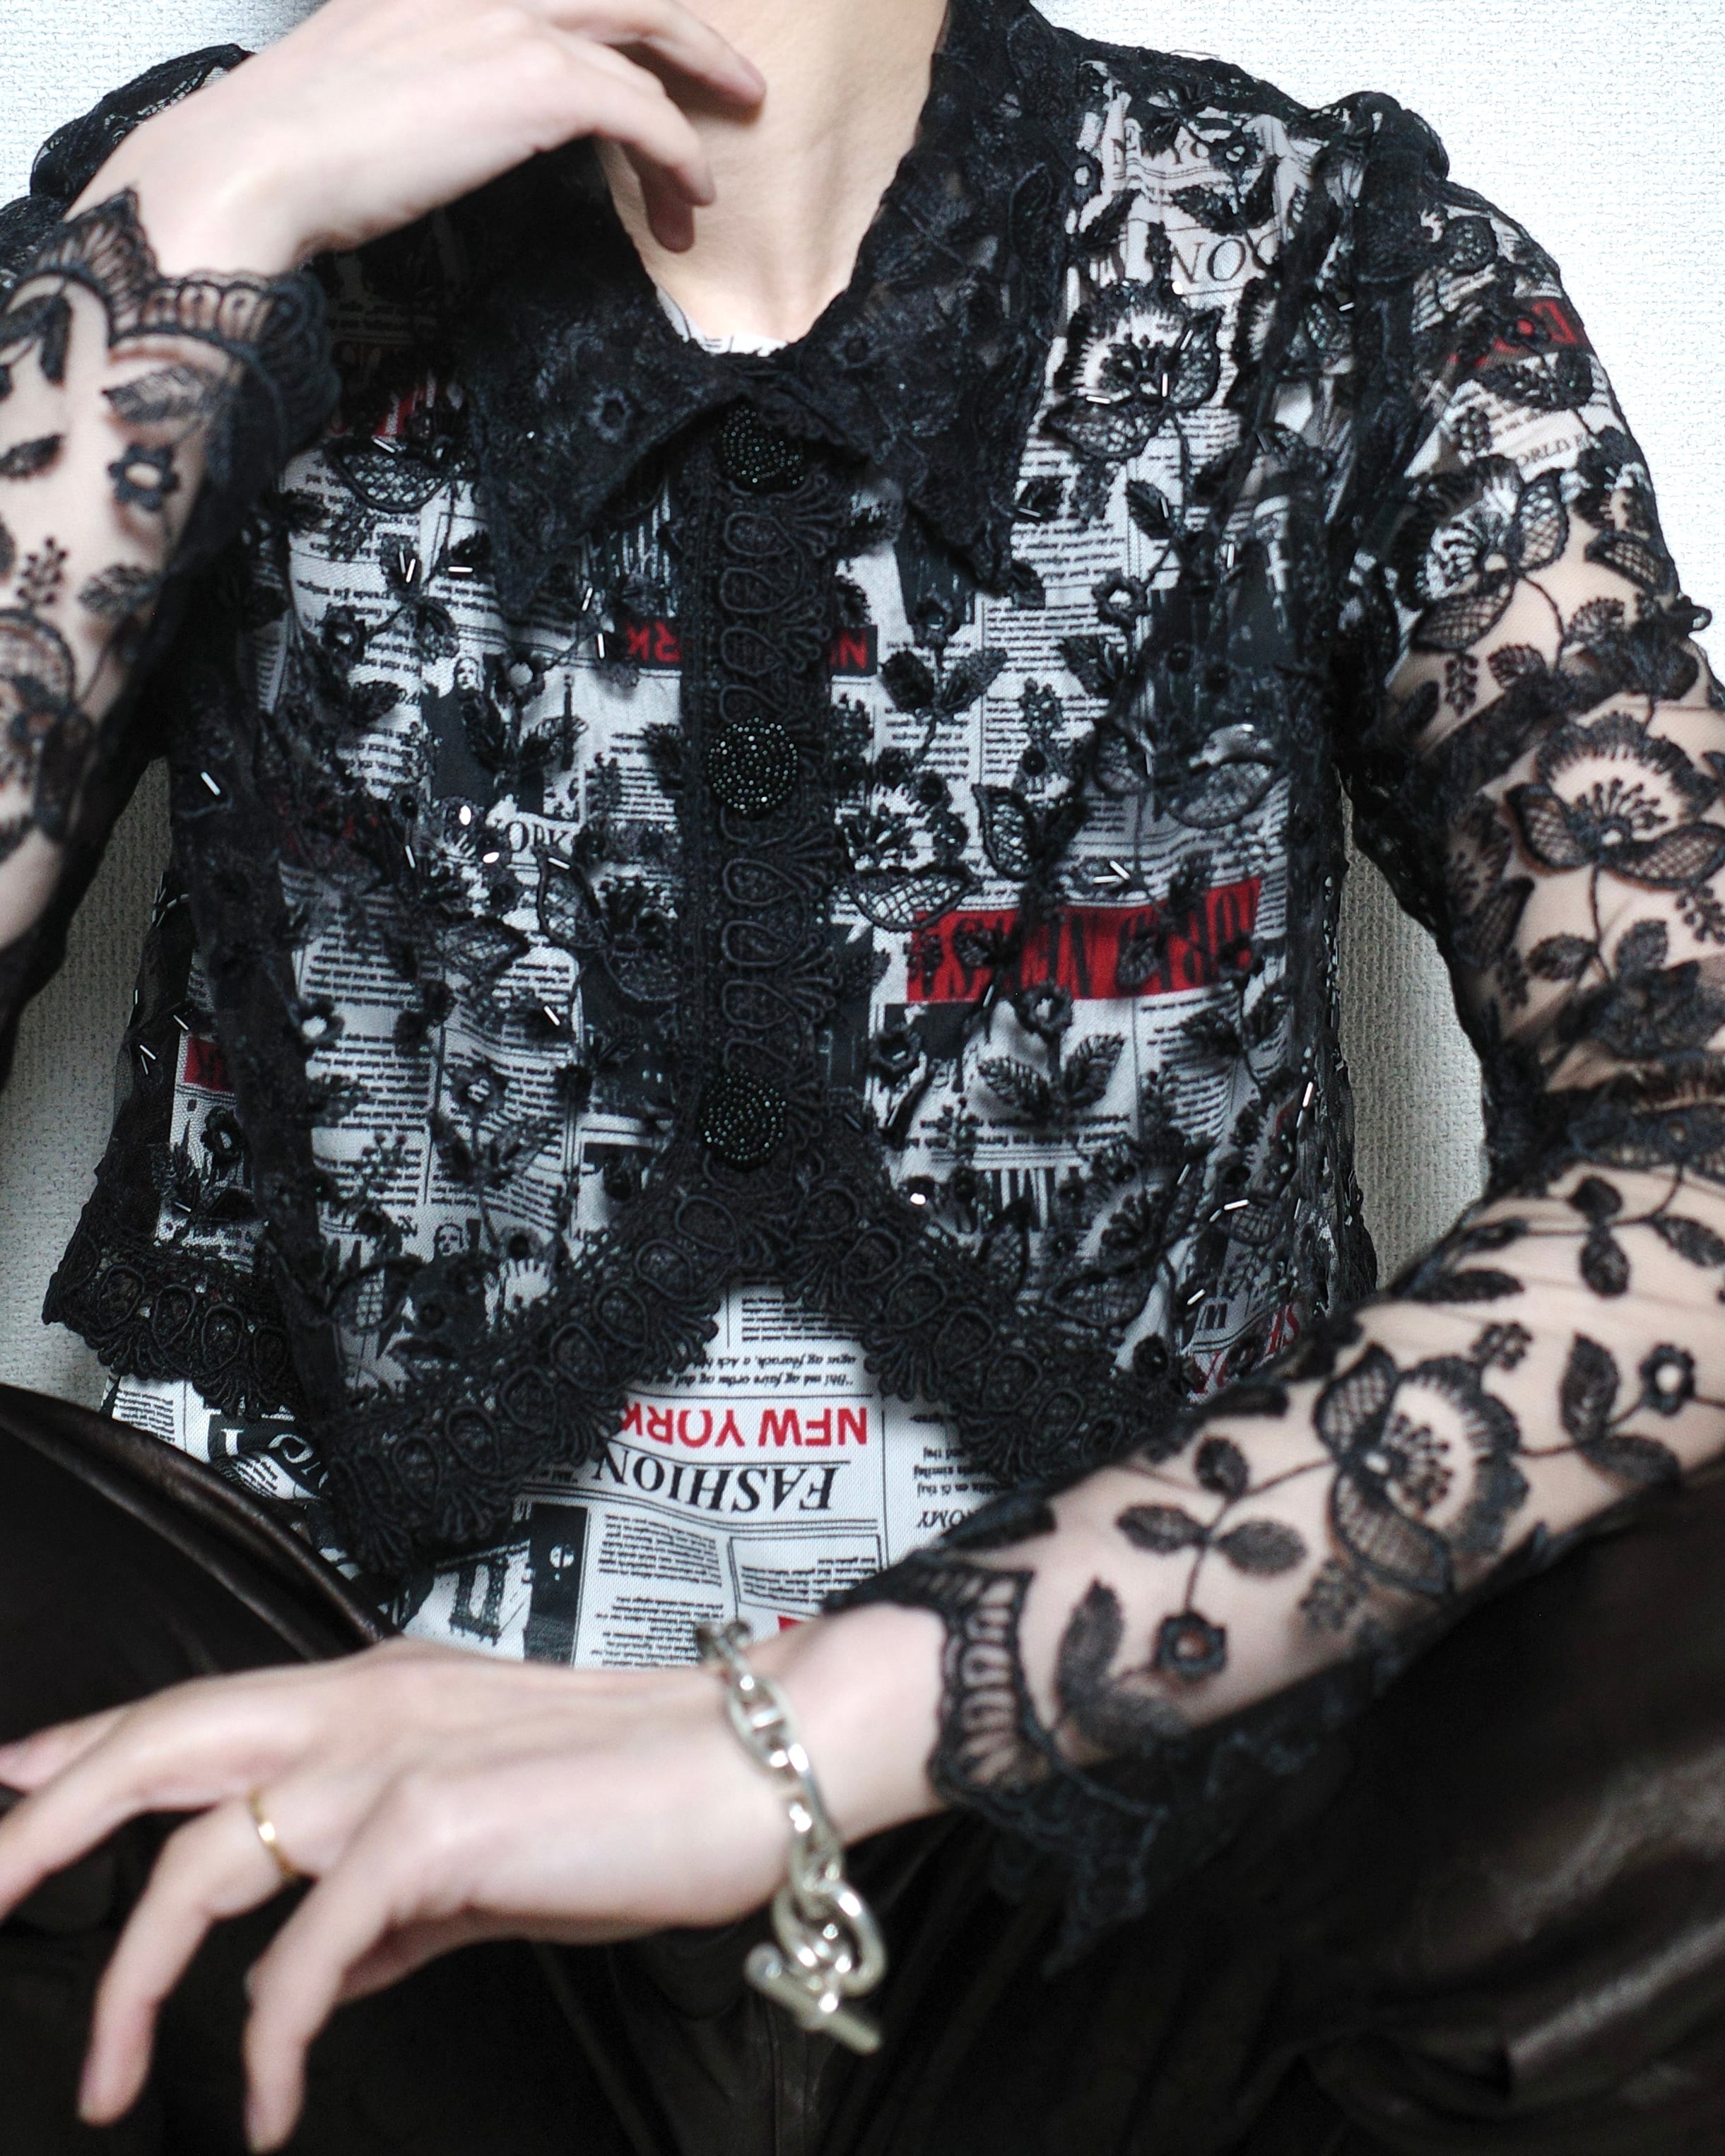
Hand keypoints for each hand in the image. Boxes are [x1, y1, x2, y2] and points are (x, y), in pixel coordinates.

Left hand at [0, 1604, 942, 2149]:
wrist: (751, 1766)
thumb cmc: (630, 1800)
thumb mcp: (483, 1847)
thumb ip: (386, 1901)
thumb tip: (311, 1974)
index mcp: (375, 1693)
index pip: (198, 1707)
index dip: (88, 1743)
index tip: (7, 1781)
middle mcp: (366, 1703)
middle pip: (160, 1743)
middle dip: (46, 1818)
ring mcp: (394, 1756)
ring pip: (203, 1857)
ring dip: (135, 1981)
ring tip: (108, 2081)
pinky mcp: (430, 1825)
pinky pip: (304, 1955)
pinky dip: (267, 2043)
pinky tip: (267, 2106)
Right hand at [71, 0, 767, 275]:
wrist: (263, 160)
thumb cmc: (299, 142)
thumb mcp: (368, 71)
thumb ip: (430, 68)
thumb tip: (460, 109)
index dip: (623, 26)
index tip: (653, 63)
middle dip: (695, 44)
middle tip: (738, 92)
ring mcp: (517, 21)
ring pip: (646, 53)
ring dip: (689, 126)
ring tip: (704, 189)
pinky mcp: (538, 83)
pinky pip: (644, 114)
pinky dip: (678, 157)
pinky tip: (689, 197)